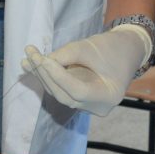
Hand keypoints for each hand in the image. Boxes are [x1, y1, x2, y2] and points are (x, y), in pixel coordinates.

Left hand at [22, 24, 152, 116]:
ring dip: (42, 75)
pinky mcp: (79, 100)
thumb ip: (68, 54)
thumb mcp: (92, 47)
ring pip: (59, 93)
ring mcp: (88, 105)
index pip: (77, 90)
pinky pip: (60, 90)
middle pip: (65, 94)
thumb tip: (40, 60)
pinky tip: (32, 65)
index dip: (58, 75)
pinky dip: (48, 77)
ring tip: (27, 58)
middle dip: (45, 74)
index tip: (41, 58)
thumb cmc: (113, 47)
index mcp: (108, 96)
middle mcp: (98, 106)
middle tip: (30, 54)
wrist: (127, 50)